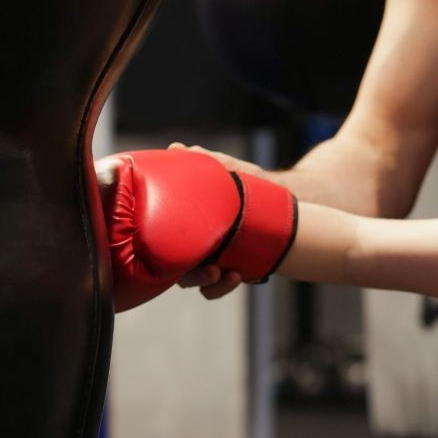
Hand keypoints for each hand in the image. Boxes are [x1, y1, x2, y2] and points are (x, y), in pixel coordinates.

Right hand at [164, 143, 262, 300]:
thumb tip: (177, 149)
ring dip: (207, 284)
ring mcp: (208, 259)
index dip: (160, 245)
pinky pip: (216, 288)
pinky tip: (238, 275)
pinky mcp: (226, 270)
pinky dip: (223, 286)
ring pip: (195, 282)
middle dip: (190, 274)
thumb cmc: (245, 180)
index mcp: (185, 221)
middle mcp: (191, 243)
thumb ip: (204, 161)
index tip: (170, 244)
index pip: (162, 238)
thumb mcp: (227, 169)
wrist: (278, 197)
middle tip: (209, 270)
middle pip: (175, 268)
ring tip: (224, 274)